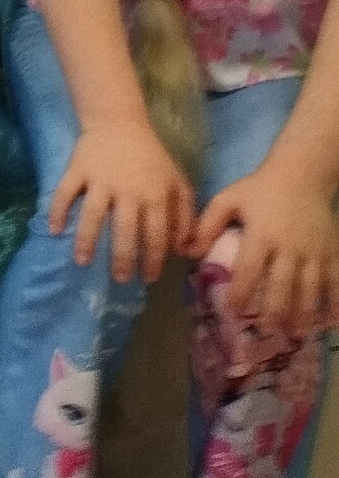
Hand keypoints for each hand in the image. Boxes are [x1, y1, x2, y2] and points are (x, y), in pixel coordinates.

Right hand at [50, 119, 196, 282]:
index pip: (156, 234)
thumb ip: (185, 215)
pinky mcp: (77, 170)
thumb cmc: (151, 157)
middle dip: (123, 258)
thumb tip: (184, 250)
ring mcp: (100, 180)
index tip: (149, 278)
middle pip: (125, 230)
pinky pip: (65, 193)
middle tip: (121, 279)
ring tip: (82, 262)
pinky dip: (57, 211)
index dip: (153, 259)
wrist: (119, 122)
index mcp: (155, 194)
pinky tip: (53, 230)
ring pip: (93, 215)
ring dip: (87, 240)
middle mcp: (128, 190)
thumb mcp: (177, 183)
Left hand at [192, 157, 338, 334]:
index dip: (240, 292)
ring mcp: (314, 252)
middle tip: (266, 331)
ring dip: (304, 314)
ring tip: (295, 334)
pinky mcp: (332, 252)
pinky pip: (336, 282)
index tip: (230, 312)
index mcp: (261, 235)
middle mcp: (289, 247)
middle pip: (282, 285)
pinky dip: (336, 304)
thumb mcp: (228, 200)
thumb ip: (207, 225)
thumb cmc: (260, 188)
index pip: (249, 270)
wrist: (302, 174)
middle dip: (274, 311)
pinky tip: (331, 324)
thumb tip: (185, 251)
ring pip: (310, 288)